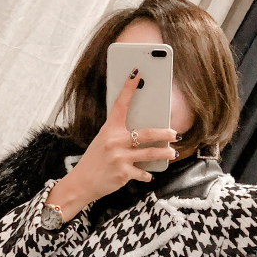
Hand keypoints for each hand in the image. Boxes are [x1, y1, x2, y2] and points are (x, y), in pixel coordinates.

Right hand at [45, 70, 177, 220]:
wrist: (81, 183)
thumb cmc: (93, 161)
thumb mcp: (103, 142)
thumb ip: (119, 136)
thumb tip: (141, 133)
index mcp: (109, 129)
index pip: (120, 104)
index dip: (128, 88)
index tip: (136, 73)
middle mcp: (115, 141)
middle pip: (147, 133)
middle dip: (165, 133)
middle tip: (175, 133)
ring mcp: (120, 158)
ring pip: (150, 153)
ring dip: (164, 153)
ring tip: (172, 152)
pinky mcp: (123, 173)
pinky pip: (142, 173)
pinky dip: (146, 175)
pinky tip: (149, 175)